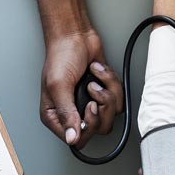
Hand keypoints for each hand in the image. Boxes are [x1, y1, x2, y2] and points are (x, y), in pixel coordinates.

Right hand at [39, 29, 122, 147]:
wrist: (75, 35)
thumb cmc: (61, 56)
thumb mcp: (58, 86)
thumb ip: (66, 114)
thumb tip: (72, 138)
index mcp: (55, 116)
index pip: (76, 140)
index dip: (88, 126)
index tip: (89, 107)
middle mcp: (72, 112)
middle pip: (98, 129)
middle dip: (101, 107)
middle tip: (92, 90)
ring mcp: (90, 103)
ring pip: (111, 115)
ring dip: (107, 91)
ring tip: (94, 79)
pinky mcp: (103, 93)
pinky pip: (118, 99)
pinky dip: (111, 82)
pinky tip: (98, 71)